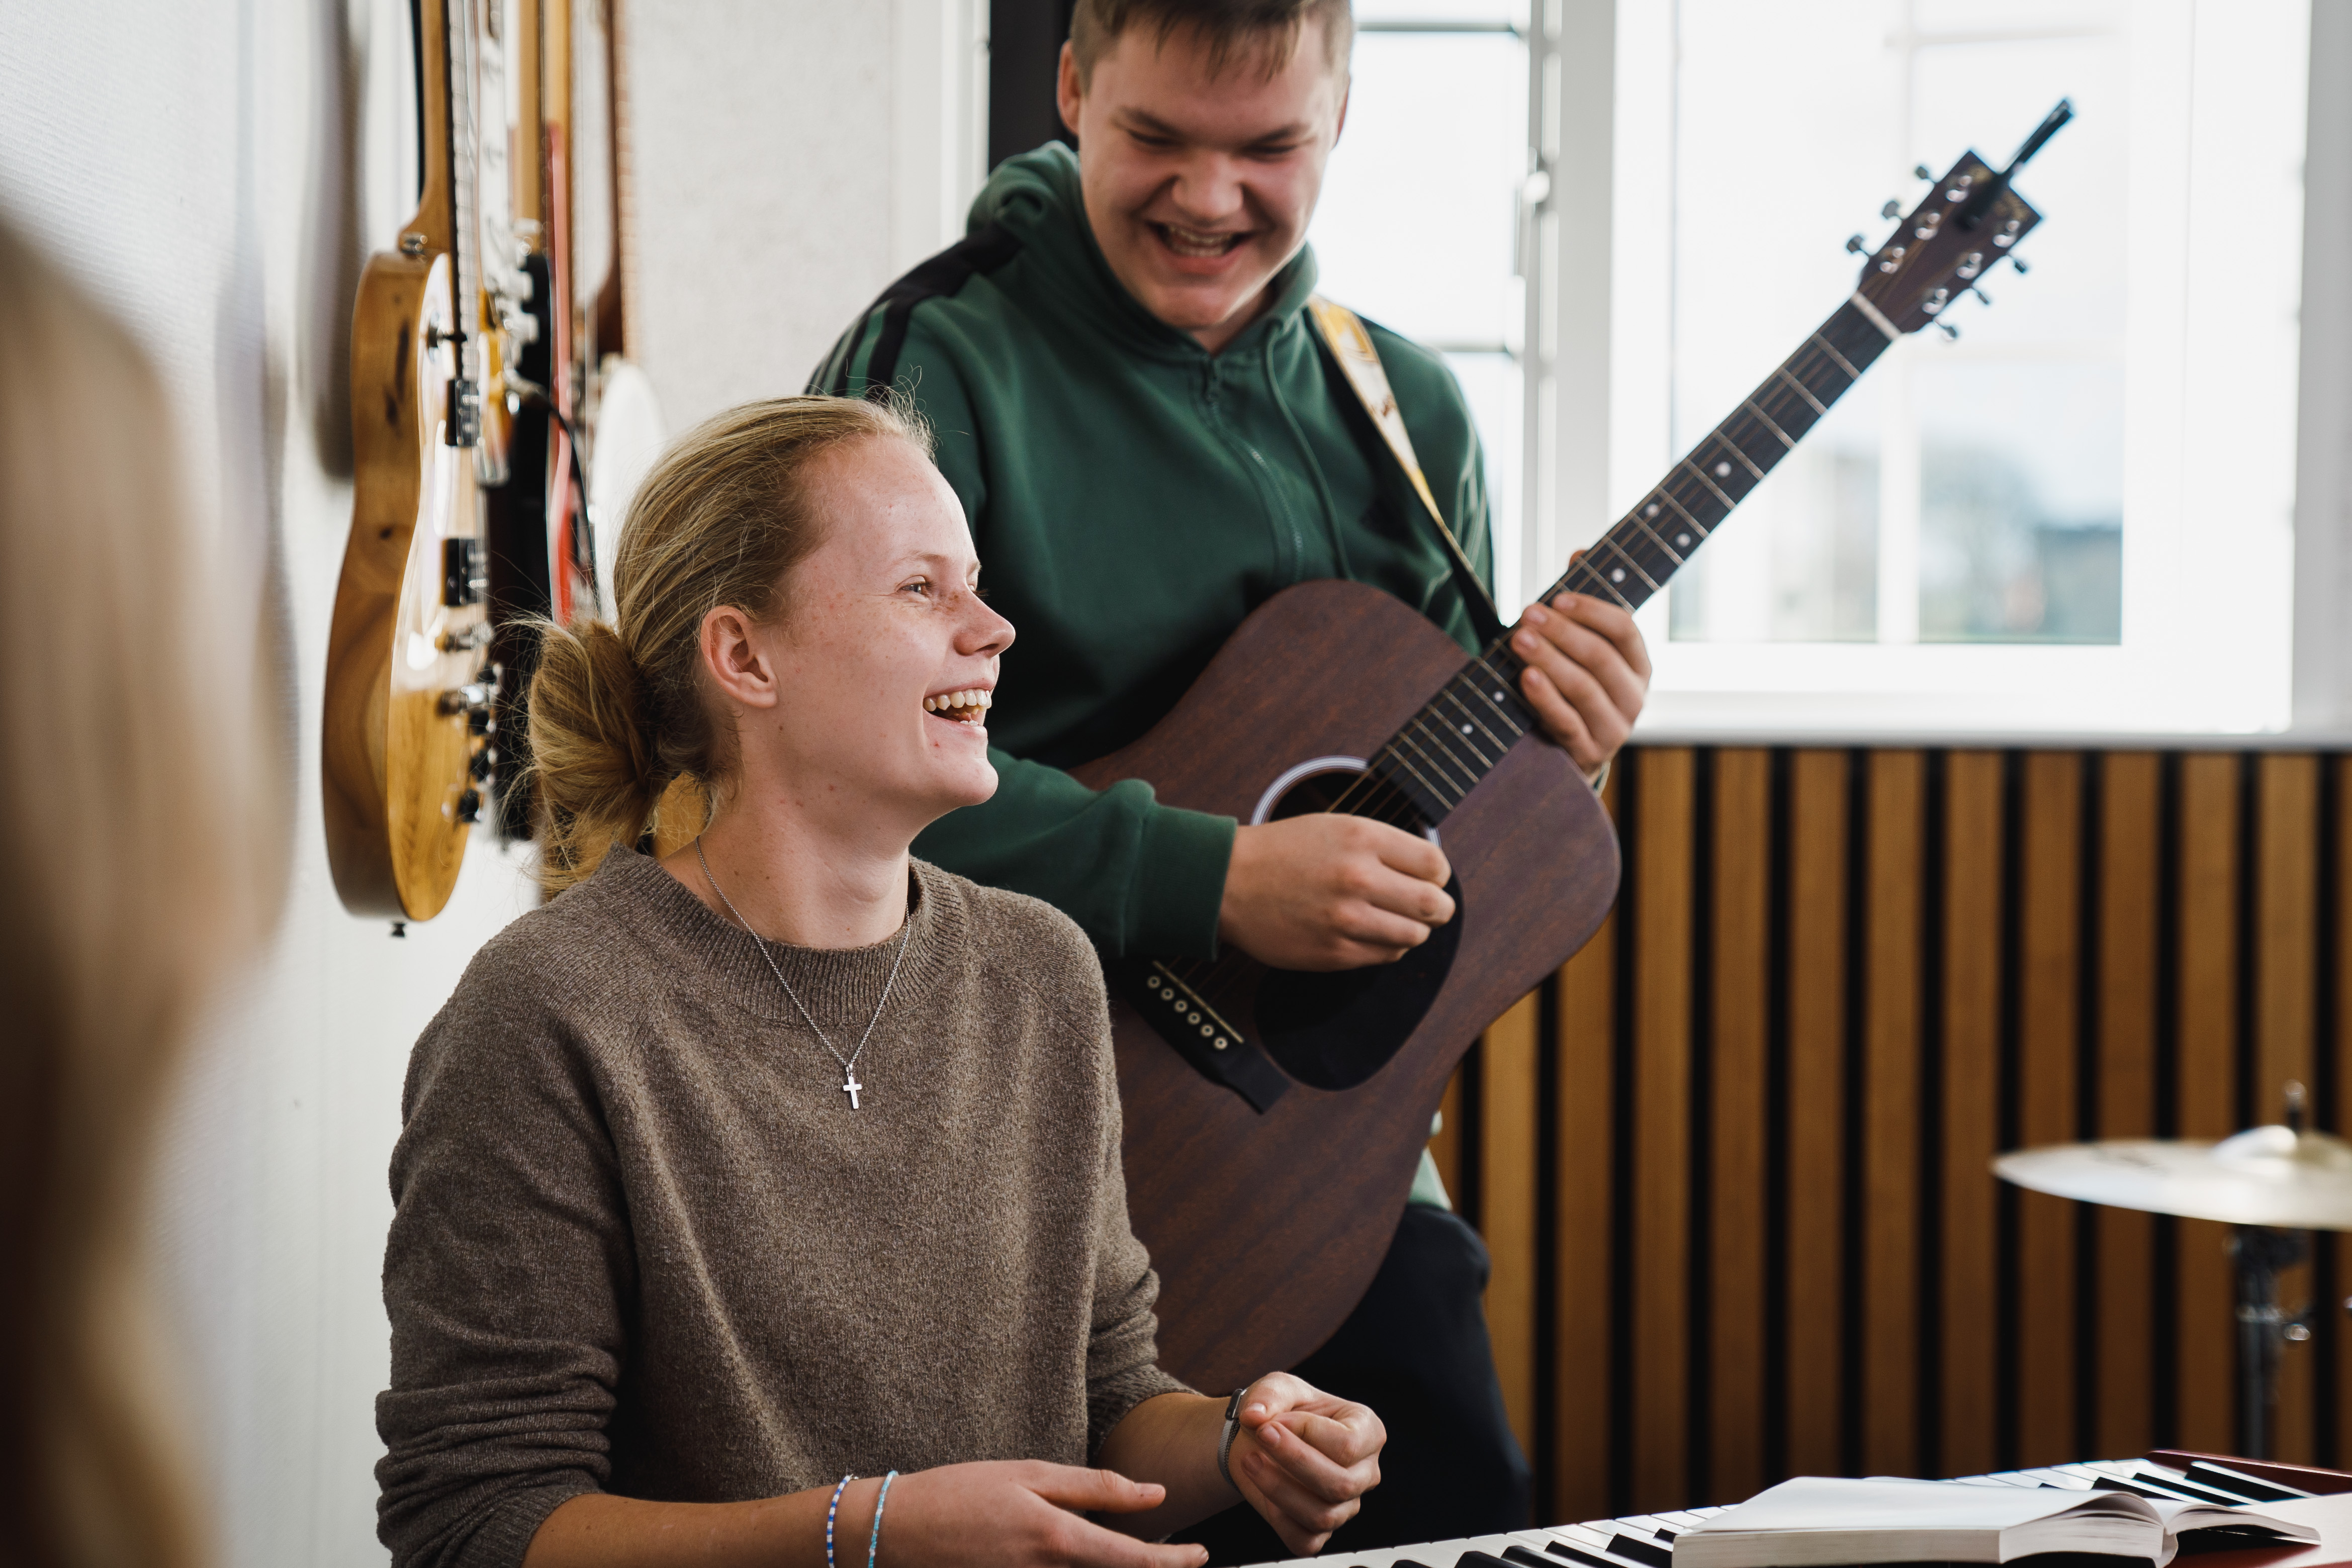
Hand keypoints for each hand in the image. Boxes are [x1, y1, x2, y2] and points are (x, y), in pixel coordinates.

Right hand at [879, 1462, 1206, 1567]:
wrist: (898, 1531)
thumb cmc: (961, 1493)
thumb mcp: (1030, 1474)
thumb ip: (1095, 1488)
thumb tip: (1153, 1496)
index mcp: (1058, 1540)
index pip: (1133, 1562)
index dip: (1173, 1562)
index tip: (1199, 1556)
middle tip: (1178, 1556)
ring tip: (1136, 1552)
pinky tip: (1085, 1552)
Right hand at [1218, 813, 1453, 970]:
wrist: (1228, 882)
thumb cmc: (1285, 851)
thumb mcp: (1337, 826)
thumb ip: (1386, 846)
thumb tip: (1434, 874)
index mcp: (1362, 838)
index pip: (1435, 865)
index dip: (1438, 875)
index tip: (1429, 879)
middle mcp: (1358, 877)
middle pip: (1434, 904)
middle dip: (1439, 909)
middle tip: (1432, 909)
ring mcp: (1346, 919)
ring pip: (1414, 935)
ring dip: (1412, 930)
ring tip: (1394, 920)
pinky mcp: (1334, 952)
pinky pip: (1386, 956)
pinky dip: (1388, 947)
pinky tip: (1369, 933)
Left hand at [1225, 1374, 1384, 1555]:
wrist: (1261, 1439)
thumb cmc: (1281, 1411)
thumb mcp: (1278, 1387)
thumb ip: (1269, 1395)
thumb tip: (1254, 1416)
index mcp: (1368, 1432)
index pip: (1348, 1445)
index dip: (1305, 1433)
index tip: (1271, 1420)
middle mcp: (1365, 1472)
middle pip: (1340, 1484)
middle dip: (1293, 1461)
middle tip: (1259, 1436)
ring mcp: (1346, 1505)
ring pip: (1323, 1516)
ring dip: (1278, 1488)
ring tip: (1249, 1460)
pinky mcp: (1321, 1531)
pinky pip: (1304, 1540)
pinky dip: (1277, 1519)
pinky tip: (1261, 1491)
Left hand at [1509, 587, 1649, 779]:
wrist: (1571, 753)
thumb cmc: (1575, 689)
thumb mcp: (1582, 649)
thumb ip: (1583, 605)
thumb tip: (1580, 552)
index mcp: (1638, 666)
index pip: (1625, 631)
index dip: (1592, 611)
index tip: (1558, 598)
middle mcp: (1634, 698)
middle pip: (1600, 658)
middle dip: (1562, 633)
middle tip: (1528, 614)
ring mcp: (1614, 729)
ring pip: (1584, 689)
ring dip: (1550, 660)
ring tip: (1519, 639)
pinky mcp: (1588, 753)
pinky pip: (1567, 723)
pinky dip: (1545, 699)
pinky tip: (1526, 678)